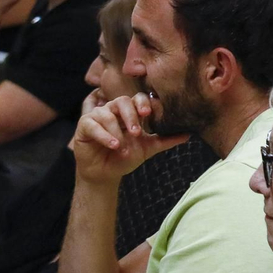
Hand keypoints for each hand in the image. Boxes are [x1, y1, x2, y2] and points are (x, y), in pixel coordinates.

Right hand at [70, 92, 190, 186]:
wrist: (106, 173)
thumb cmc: (126, 156)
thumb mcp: (148, 148)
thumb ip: (166, 140)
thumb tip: (189, 134)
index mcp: (130, 112)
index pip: (137, 99)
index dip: (143, 103)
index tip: (148, 114)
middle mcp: (113, 110)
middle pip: (121, 102)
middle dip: (130, 115)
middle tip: (137, 132)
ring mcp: (98, 116)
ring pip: (106, 114)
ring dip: (116, 130)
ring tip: (122, 145)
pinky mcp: (84, 126)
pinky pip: (92, 125)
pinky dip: (104, 135)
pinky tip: (113, 144)